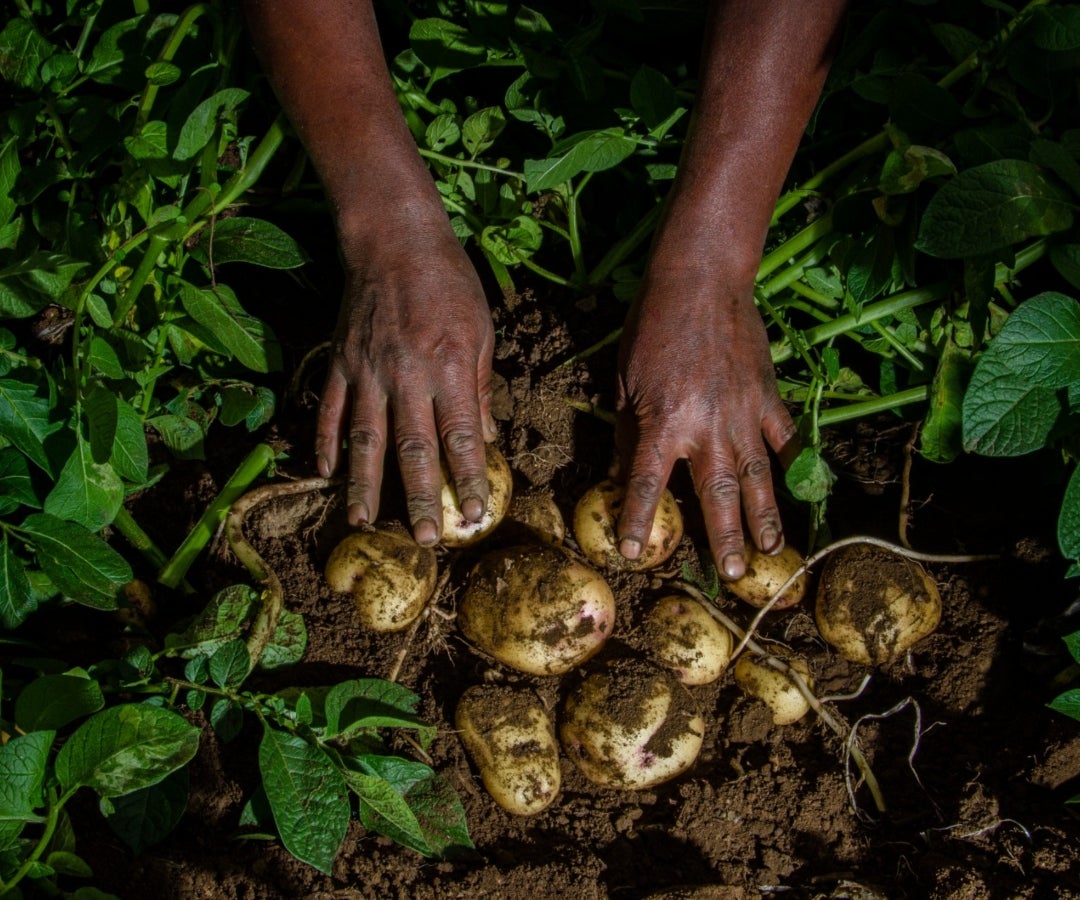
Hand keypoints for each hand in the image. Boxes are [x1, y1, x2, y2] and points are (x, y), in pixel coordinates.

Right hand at [315, 213, 495, 544]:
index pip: (462, 437)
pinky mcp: (340, 362)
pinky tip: (327, 474)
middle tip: (423, 539)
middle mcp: (407, 375)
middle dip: (420, 498)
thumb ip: (481, 387)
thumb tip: (489, 438)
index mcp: (450, 367)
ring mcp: (368, 371)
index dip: (469, 480)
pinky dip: (327, 443)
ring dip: (365, 485)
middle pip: (413, 449)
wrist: (393, 241)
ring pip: (366, 439)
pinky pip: (331, 410)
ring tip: (364, 522)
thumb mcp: (482, 331)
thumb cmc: (449, 284)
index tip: (475, 515)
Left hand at [614, 272, 797, 578]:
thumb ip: (628, 430)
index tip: (634, 554)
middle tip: (734, 574)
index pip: (645, 484)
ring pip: (756, 477)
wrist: (701, 282)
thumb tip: (624, 473)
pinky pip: (783, 438)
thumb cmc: (652, 327)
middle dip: (723, 538)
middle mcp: (706, 428)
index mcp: (662, 423)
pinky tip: (802, 489)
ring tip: (772, 550)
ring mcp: (743, 415)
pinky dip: (793, 464)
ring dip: (764, 517)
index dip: (638, 520)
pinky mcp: (767, 397)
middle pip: (715, 495)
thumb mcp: (624, 380)